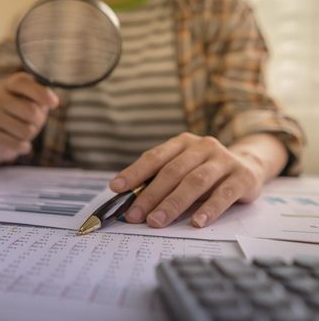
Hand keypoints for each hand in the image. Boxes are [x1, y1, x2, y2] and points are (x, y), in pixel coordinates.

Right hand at [0, 72, 58, 164]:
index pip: (24, 83)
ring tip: (23, 130)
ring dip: (31, 134)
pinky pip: (17, 144)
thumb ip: (42, 98)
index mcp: (10, 84)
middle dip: (39, 120)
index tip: (54, 103)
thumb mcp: (32, 102)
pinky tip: (20, 143)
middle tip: (36, 121)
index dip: (41, 93)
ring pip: (26, 131)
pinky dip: (24, 146)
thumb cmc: (20, 113)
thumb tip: (52, 101)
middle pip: (30, 111)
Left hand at [109, 132, 266, 227]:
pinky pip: (224, 194)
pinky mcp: (243, 177)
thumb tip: (131, 203)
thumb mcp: (183, 169)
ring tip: (157, 221)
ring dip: (173, 204)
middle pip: (172, 172)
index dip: (134, 172)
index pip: (154, 157)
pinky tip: (196, 222)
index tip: (116, 188)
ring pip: (194, 182)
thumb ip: (161, 180)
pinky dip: (209, 209)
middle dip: (150, 195)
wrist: (249, 165)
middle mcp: (202, 147)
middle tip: (135, 216)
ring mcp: (224, 160)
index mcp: (182, 143)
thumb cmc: (204, 171)